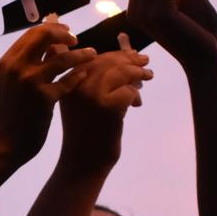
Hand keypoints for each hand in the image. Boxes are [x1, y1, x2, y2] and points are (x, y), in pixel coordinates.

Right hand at [0, 22, 97, 164]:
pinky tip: (86, 74)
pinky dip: (79, 75)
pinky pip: (68, 80)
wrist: (6, 143)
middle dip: (65, 35)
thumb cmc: (11, 113)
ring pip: (62, 58)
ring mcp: (30, 82)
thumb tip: (51, 45)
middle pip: (45, 36)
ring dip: (81, 54)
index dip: (53, 28)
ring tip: (93, 55)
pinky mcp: (44, 98)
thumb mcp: (12, 83)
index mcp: (8, 61)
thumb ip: (27, 63)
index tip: (67, 32)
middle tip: (77, 40)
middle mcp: (17, 67)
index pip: (32, 32)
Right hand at [58, 50, 151, 173]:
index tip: (130, 53)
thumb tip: (124, 55)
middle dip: (129, 58)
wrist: (83, 162)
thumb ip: (95, 81)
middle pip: (107, 61)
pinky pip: (129, 90)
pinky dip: (136, 95)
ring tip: (149, 75)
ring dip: (138, 72)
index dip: (114, 54)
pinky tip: (136, 104)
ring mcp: (91, 96)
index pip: (92, 58)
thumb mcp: (82, 102)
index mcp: (67, 83)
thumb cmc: (85, 132)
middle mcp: (76, 86)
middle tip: (144, 60)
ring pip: (120, 72)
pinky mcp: (108, 108)